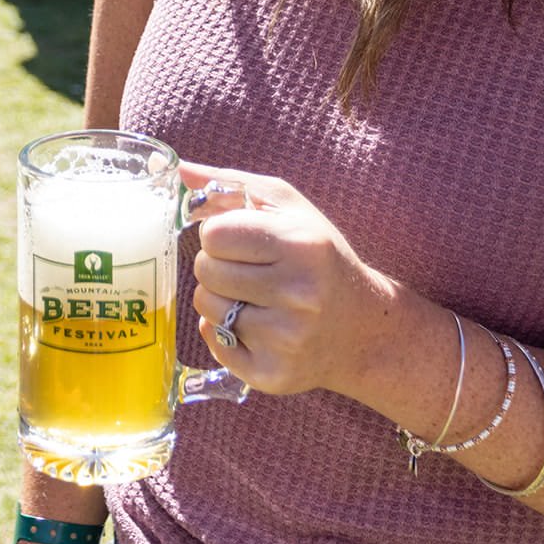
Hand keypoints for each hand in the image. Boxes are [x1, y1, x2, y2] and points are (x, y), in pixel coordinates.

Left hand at [181, 162, 393, 396]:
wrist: (363, 329)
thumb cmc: (319, 258)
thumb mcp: (290, 209)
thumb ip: (233, 185)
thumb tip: (180, 169)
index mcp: (301, 245)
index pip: (215, 235)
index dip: (219, 235)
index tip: (239, 241)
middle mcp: (298, 293)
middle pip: (206, 271)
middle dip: (217, 266)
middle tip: (247, 270)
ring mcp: (286, 339)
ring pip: (206, 307)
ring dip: (218, 298)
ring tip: (252, 297)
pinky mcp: (274, 374)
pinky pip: (214, 344)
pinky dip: (223, 333)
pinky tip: (254, 326)